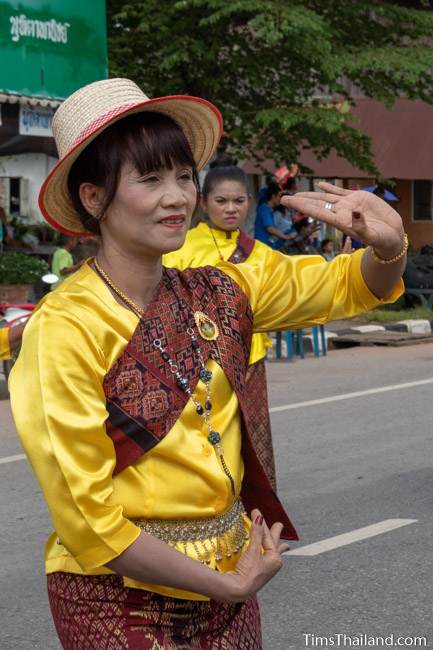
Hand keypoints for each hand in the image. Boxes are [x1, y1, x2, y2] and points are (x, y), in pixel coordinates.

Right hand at [220, 509, 288, 602]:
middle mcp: (272, 563)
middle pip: (274, 543)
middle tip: (279, 525)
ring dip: (271, 542)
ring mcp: (265, 567)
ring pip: (270, 550)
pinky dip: (264, 550)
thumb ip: (256, 533)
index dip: (261, 522)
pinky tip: (264, 552)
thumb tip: (259, 517)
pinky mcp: (256, 570)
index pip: (268, 536)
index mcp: (275, 559)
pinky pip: (263, 556)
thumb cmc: (248, 573)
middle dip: (275, 534)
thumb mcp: (253, 551)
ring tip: (280, 542)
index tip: (256, 511)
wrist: (238, 591)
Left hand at [281, 182, 403, 258]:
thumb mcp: (373, 235)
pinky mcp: (358, 199)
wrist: (392, 236)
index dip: (302, 206)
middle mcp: (341, 213)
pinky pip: (341, 192)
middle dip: (300, 201)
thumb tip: (354, 214)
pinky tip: (320, 185)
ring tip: (296, 193)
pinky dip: (330, 188)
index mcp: (341, 221)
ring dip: (311, 195)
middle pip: (316, 204)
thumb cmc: (382, 240)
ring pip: (326, 198)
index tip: (287, 202)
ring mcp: (349, 205)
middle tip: (283, 198)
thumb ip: (362, 227)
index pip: (317, 212)